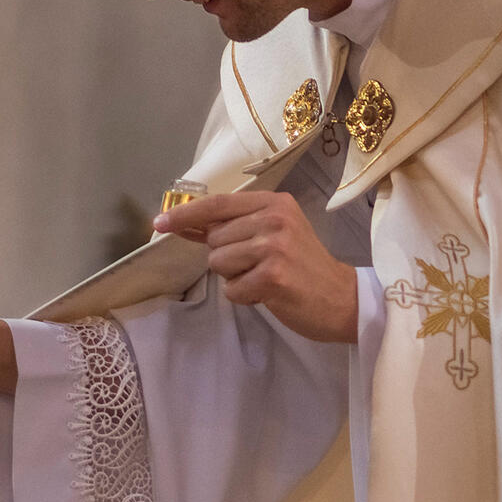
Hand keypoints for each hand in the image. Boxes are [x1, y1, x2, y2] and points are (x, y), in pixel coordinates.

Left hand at [155, 191, 359, 342]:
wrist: (342, 299)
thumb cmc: (304, 267)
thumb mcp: (274, 234)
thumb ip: (233, 227)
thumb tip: (184, 223)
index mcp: (274, 203)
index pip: (218, 204)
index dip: (186, 214)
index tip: (159, 223)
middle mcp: (274, 219)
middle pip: (214, 239)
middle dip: (226, 257)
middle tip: (259, 266)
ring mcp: (274, 246)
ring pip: (218, 263)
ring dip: (234, 278)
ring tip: (264, 278)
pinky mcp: (273, 276)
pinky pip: (231, 289)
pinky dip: (244, 296)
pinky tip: (268, 293)